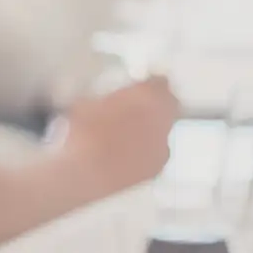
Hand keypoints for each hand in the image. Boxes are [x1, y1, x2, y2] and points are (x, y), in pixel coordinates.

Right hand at [54, 76, 178, 190]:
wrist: (86, 171)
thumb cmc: (82, 131)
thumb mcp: (87, 102)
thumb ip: (106, 97)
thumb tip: (109, 97)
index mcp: (147, 95)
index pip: (160, 81)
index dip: (148, 83)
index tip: (137, 86)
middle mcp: (163, 116)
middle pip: (169, 104)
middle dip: (157, 103)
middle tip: (137, 108)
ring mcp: (163, 142)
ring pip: (163, 129)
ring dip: (152, 128)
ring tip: (129, 135)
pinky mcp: (159, 165)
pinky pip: (156, 151)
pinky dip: (147, 151)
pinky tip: (128, 155)